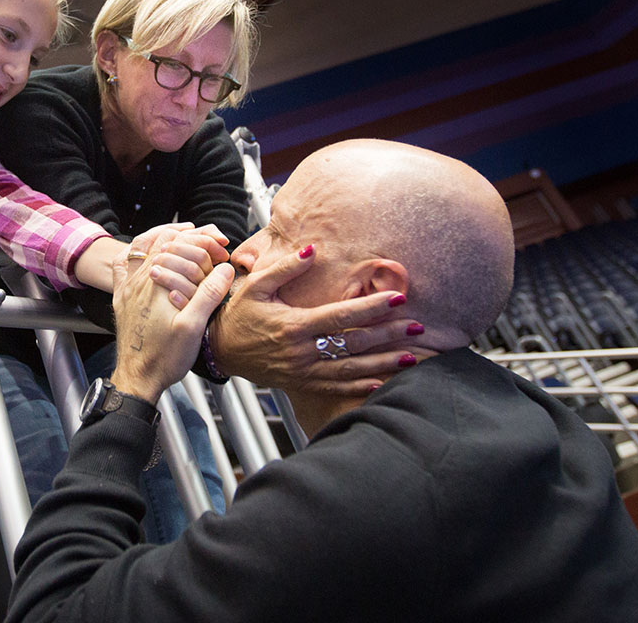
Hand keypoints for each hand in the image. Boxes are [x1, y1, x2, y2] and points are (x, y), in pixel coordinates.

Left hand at [111, 238, 233, 403]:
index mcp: (156, 284)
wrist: (137, 378)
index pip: (180, 244)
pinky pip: (122, 264)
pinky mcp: (122, 298)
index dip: (204, 240)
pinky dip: (137, 251)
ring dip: (162, 235)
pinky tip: (146, 253)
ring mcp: (127, 288)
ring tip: (182, 234)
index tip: (222, 246)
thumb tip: (225, 270)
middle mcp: (138, 281)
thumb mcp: (193, 327)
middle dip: (189, 236)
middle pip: (162, 240)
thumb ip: (209, 294)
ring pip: (141, 246)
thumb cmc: (163, 358)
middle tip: (210, 240)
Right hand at [209, 246, 424, 395]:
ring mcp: (302, 371)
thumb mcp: (256, 285)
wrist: (220, 349)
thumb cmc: (238, 314)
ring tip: (411, 356)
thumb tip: (313, 250)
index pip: (341, 316)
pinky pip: (335, 387)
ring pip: (350, 369)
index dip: (372, 307)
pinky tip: (381, 380)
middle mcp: (301, 351)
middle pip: (353, 344)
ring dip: (383, 363)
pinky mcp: (301, 383)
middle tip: (418, 326)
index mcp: (293, 325)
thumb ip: (285, 267)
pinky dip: (359, 385)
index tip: (398, 298)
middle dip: (388, 335)